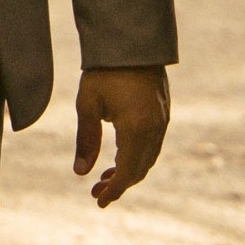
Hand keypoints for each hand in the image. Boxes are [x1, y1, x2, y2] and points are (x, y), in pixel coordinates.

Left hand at [73, 66, 169, 207]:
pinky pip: (153, 145)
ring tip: (105, 177)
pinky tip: (120, 157)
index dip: (114, 191)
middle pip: (140, 169)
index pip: (127, 172)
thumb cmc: (104, 72)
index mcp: (136, 129)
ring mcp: (162, 121)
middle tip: (96, 192)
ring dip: (129, 172)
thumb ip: (86, 141)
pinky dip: (137, 157)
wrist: (131, 42)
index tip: (99, 202)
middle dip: (119, 184)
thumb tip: (81, 173)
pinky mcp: (163, 113)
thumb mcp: (87, 105)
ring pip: (148, 158)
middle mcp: (155, 128)